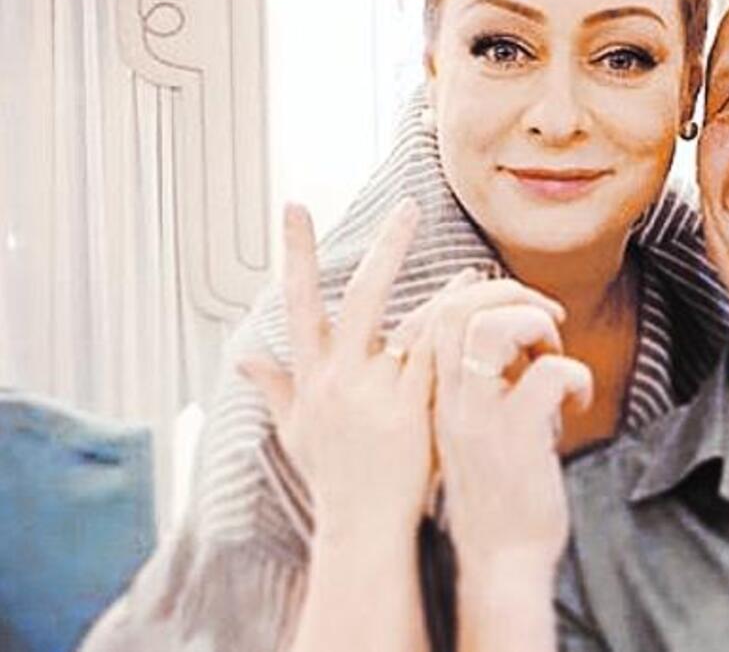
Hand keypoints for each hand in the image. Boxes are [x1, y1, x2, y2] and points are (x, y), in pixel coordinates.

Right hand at [240, 199, 442, 536]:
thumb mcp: (296, 432)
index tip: (294, 208)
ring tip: (471, 266)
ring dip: (443, 290)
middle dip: (384, 247)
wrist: (362, 527)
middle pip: (358, 296)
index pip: (299, 302)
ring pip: (409, 321)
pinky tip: (477, 305)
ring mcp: (375, 393)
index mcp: (311, 377)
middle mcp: (339, 378)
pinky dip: (455, 326)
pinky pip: (438, 355)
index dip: (297, 252)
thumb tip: (246, 356)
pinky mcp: (411, 411)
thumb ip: (275, 389)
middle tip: (407, 205)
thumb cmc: (333, 480)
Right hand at [428, 278, 590, 582]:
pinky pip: (548, 372)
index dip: (474, 291)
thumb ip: (487, 387)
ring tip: (555, 354)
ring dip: (535, 324)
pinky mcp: (516, 436)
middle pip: (457, 308)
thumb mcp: (479, 432)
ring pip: (492, 328)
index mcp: (435, 398)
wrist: (502, 564)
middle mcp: (448, 402)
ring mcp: (478, 417)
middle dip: (510, 293)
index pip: (434, 317)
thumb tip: (523, 343)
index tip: (513, 299)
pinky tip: (578, 401)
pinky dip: (575, 374)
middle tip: (549, 319)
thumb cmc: (501, 497)